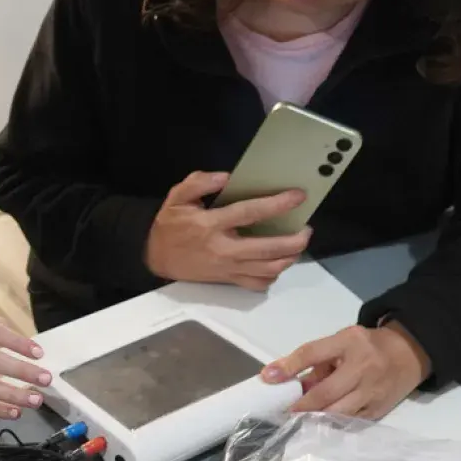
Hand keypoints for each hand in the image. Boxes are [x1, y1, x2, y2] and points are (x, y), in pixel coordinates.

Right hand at [145, 171, 312, 290]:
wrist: (155, 257)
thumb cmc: (169, 226)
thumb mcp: (176, 198)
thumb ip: (198, 183)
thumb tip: (226, 177)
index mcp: (211, 225)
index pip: (249, 213)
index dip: (277, 204)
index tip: (298, 196)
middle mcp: (223, 249)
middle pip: (267, 249)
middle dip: (294, 240)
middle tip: (306, 229)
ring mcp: (227, 268)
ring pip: (267, 270)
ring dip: (289, 258)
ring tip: (297, 245)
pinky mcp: (227, 280)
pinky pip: (257, 284)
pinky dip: (273, 275)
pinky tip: (277, 262)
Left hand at [262, 323, 432, 418]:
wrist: (410, 353)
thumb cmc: (366, 347)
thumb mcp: (341, 342)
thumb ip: (315, 361)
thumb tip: (286, 382)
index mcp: (349, 342)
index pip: (312, 353)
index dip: (289, 366)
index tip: (267, 378)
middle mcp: (363, 367)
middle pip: (325, 392)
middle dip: (301, 405)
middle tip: (283, 412)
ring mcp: (373, 390)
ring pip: (338, 412)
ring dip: (315, 418)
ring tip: (297, 421)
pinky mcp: (379, 409)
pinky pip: (351, 421)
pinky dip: (332, 425)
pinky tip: (319, 426)